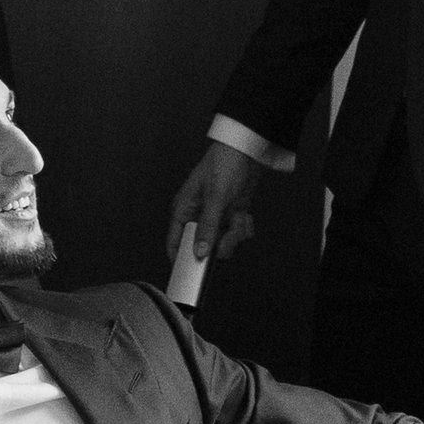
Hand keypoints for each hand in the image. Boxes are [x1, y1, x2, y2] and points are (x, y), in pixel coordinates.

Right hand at [164, 141, 265, 280]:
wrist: (247, 150)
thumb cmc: (224, 165)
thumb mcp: (215, 197)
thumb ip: (207, 227)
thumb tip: (199, 252)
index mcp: (185, 209)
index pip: (175, 241)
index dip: (182, 258)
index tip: (193, 273)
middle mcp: (198, 215)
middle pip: (204, 246)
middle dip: (220, 242)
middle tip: (230, 232)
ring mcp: (216, 216)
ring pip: (223, 241)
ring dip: (235, 234)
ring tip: (240, 218)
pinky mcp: (232, 214)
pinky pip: (237, 232)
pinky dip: (244, 227)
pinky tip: (245, 214)